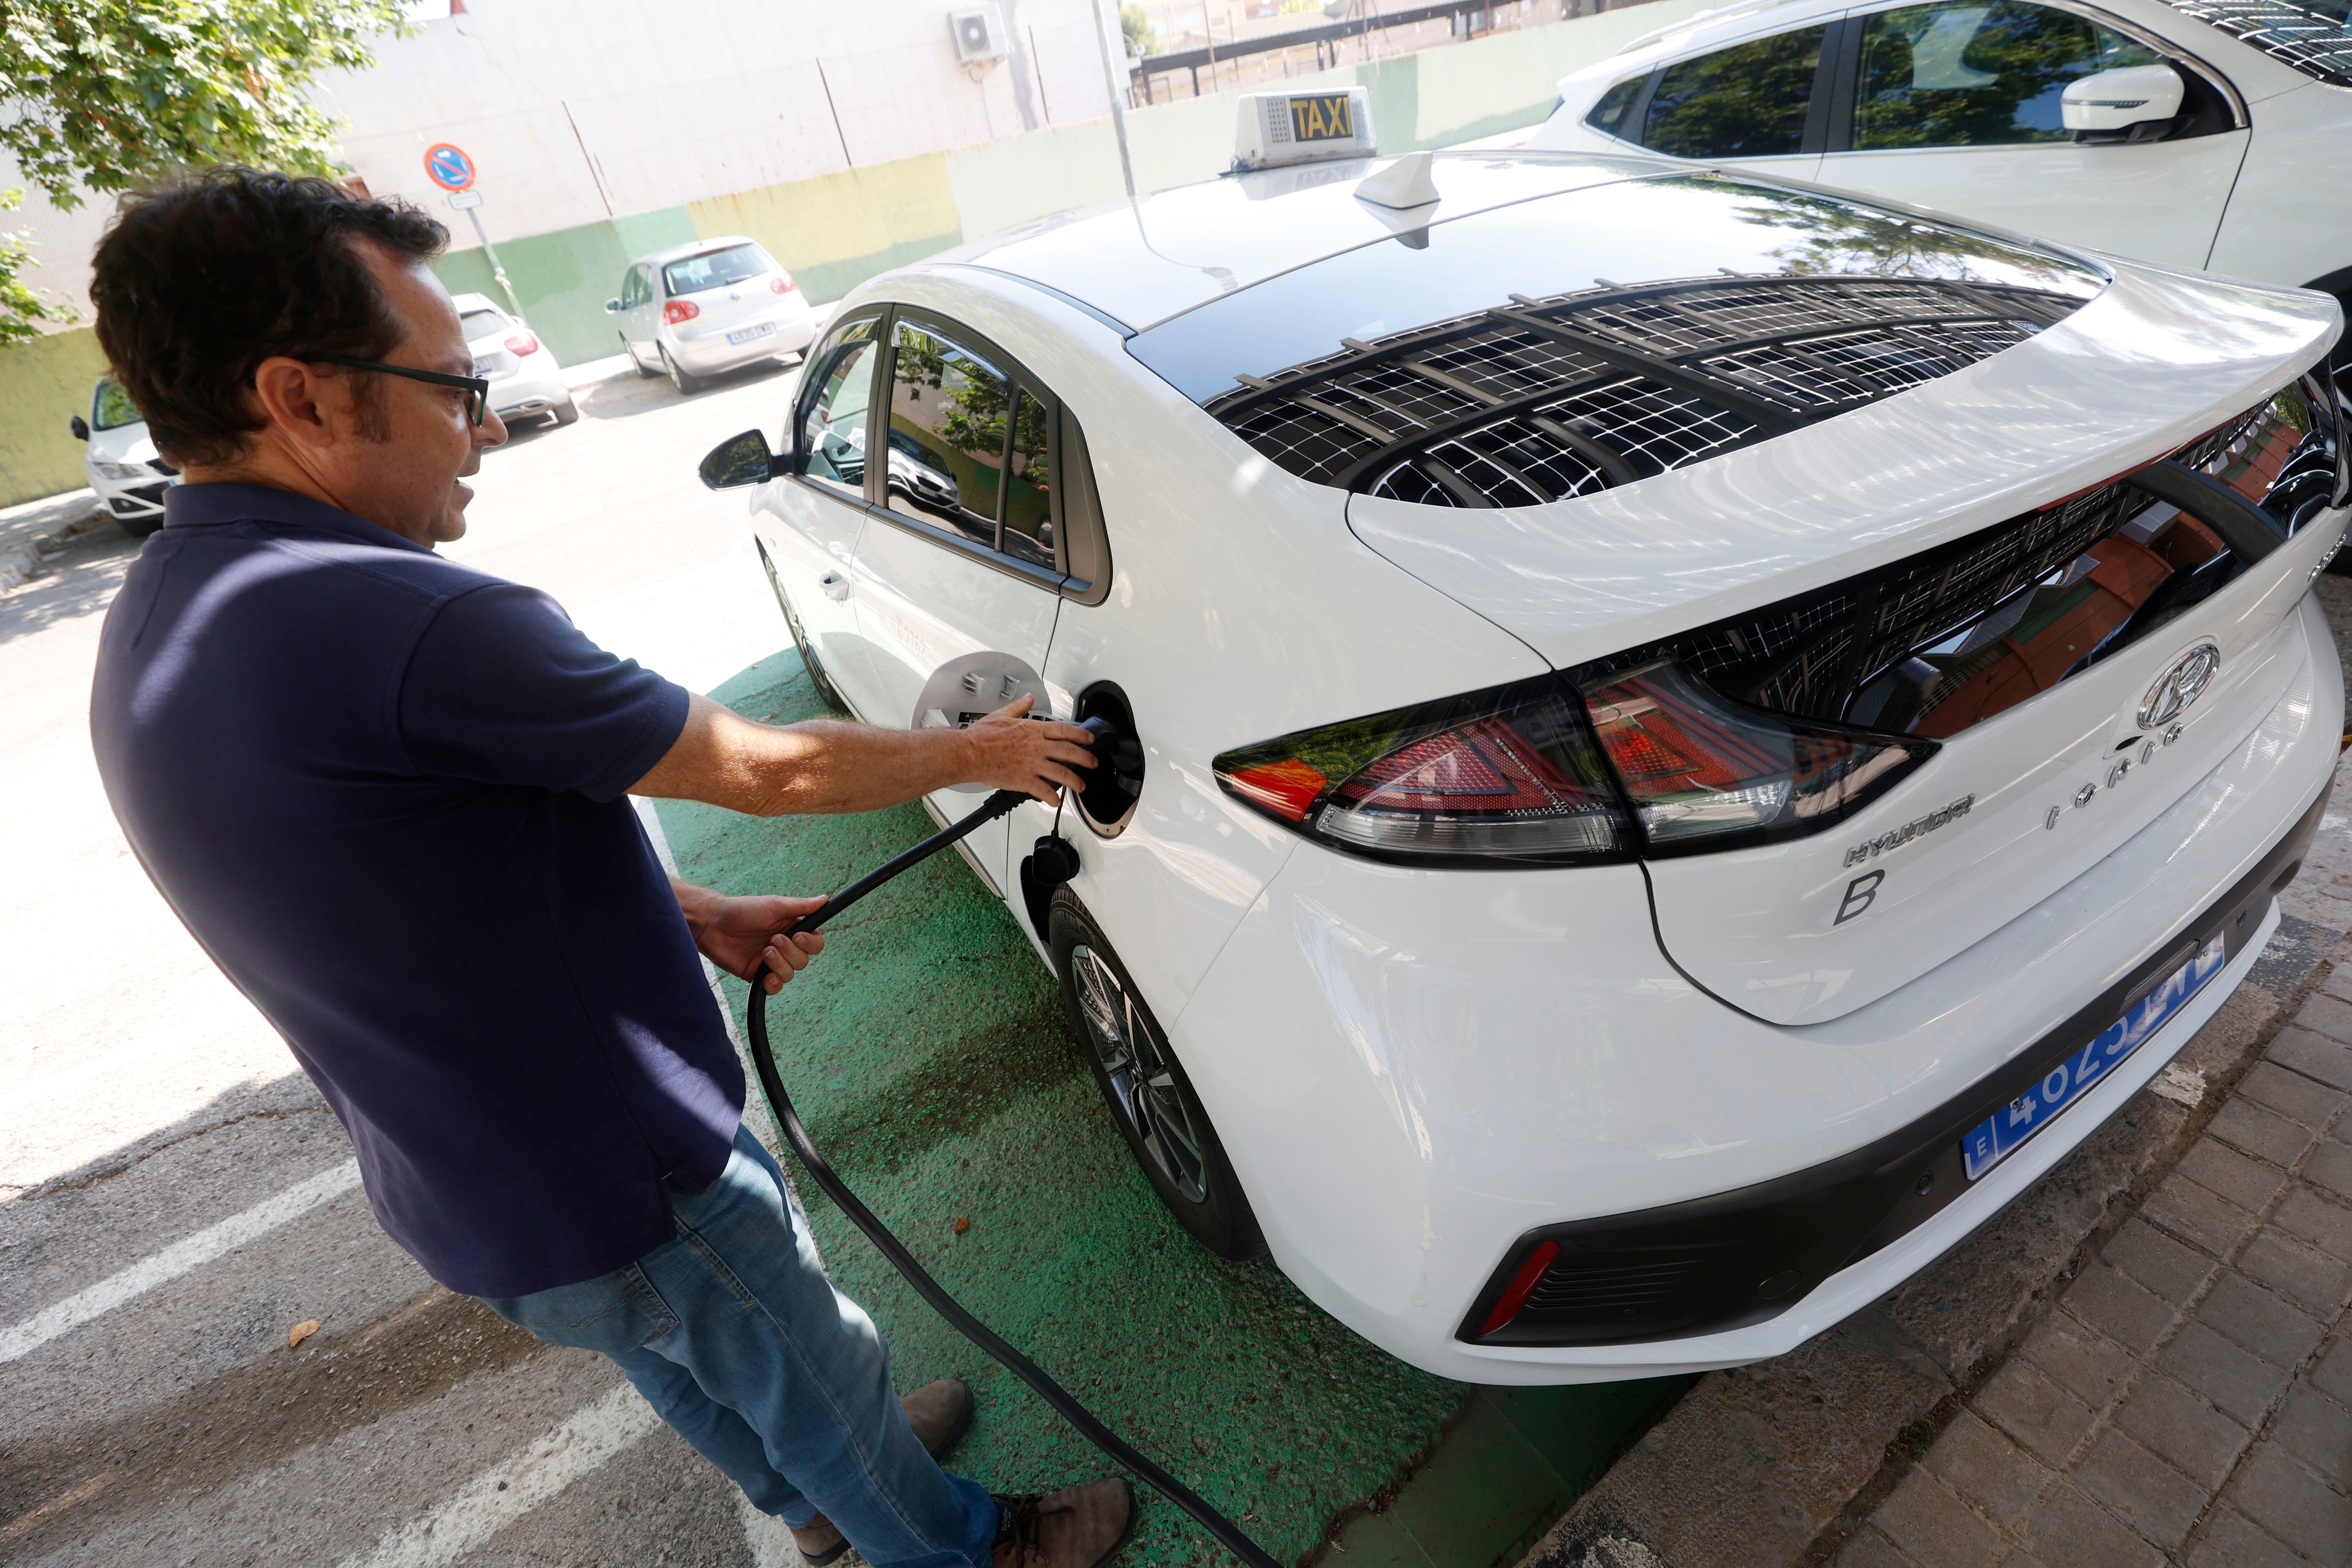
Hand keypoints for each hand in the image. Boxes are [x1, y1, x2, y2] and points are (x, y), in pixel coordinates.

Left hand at [683, 891, 827, 994]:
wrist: (713, 924)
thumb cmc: (743, 910)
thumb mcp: (774, 905)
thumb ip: (800, 906)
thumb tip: (825, 899)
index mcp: (791, 930)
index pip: (814, 943)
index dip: (811, 944)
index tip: (798, 936)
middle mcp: (784, 948)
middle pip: (804, 961)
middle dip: (790, 952)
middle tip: (773, 940)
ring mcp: (771, 963)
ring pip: (790, 974)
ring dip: (779, 964)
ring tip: (763, 952)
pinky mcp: (757, 975)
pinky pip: (774, 987)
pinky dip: (773, 984)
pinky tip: (766, 976)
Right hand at [964, 694, 1096, 805]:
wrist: (969, 753)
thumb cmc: (982, 736)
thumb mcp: (1003, 715)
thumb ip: (1019, 706)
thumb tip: (1029, 697)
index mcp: (1033, 730)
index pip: (1064, 730)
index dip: (1081, 735)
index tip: (1089, 739)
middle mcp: (1036, 747)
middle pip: (1069, 752)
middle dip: (1085, 759)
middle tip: (1093, 763)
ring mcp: (1032, 764)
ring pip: (1062, 773)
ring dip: (1075, 781)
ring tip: (1081, 786)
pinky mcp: (1024, 780)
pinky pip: (1044, 791)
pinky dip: (1052, 798)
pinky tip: (1056, 801)